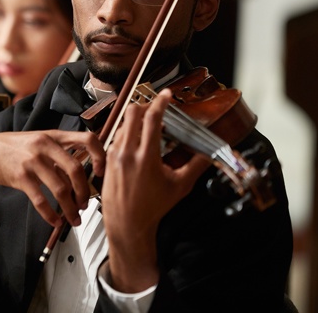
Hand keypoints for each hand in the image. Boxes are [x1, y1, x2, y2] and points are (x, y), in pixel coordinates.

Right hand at [0, 130, 105, 226]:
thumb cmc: (14, 147)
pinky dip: (50, 214)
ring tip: (74, 218)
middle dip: (85, 192)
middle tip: (86, 204)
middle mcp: (45, 146)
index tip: (101, 173)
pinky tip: (54, 220)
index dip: (100, 156)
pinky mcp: (20, 176)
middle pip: (76, 170)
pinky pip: (41, 200)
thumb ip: (59, 155)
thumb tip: (80, 175)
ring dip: (70, 208)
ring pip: (60, 189)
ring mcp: (32, 161)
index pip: (87, 139)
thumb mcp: (39, 141)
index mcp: (54, 136)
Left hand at [101, 89, 209, 291]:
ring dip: (136, 121)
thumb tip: (210, 155)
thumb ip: (196, 167)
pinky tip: (137, 144)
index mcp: (147, 156)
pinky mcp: (107, 159)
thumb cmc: (153, 207)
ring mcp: (114, 154)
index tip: (166, 94)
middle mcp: (127, 151)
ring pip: (123, 124)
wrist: (126, 223)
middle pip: (132, 113)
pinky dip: (127, 135)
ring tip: (149, 130)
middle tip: (156, 110)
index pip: (153, 118)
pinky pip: (116, 137)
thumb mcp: (179, 187)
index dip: (161, 102)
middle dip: (145, 107)